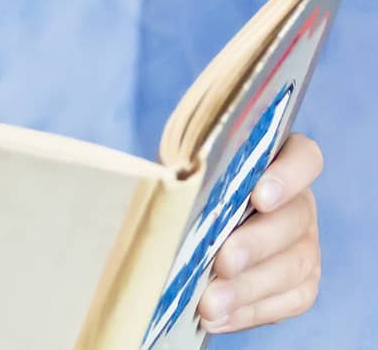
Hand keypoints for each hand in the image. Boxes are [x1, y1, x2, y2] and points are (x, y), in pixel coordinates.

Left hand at [197, 133, 322, 333]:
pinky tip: (219, 316)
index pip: (304, 158)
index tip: (259, 196)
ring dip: (250, 287)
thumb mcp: (186, 176)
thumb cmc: (185, 192)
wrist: (188, 230)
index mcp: (278, 163)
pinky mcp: (302, 281)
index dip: (288, 177)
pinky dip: (252, 310)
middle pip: (294, 220)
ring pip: (294, 265)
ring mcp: (305, 243)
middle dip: (257, 244)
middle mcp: (299, 203)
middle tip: (223, 263)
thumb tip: (170, 191)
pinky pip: (290, 300)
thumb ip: (190, 177)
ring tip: (210, 303)